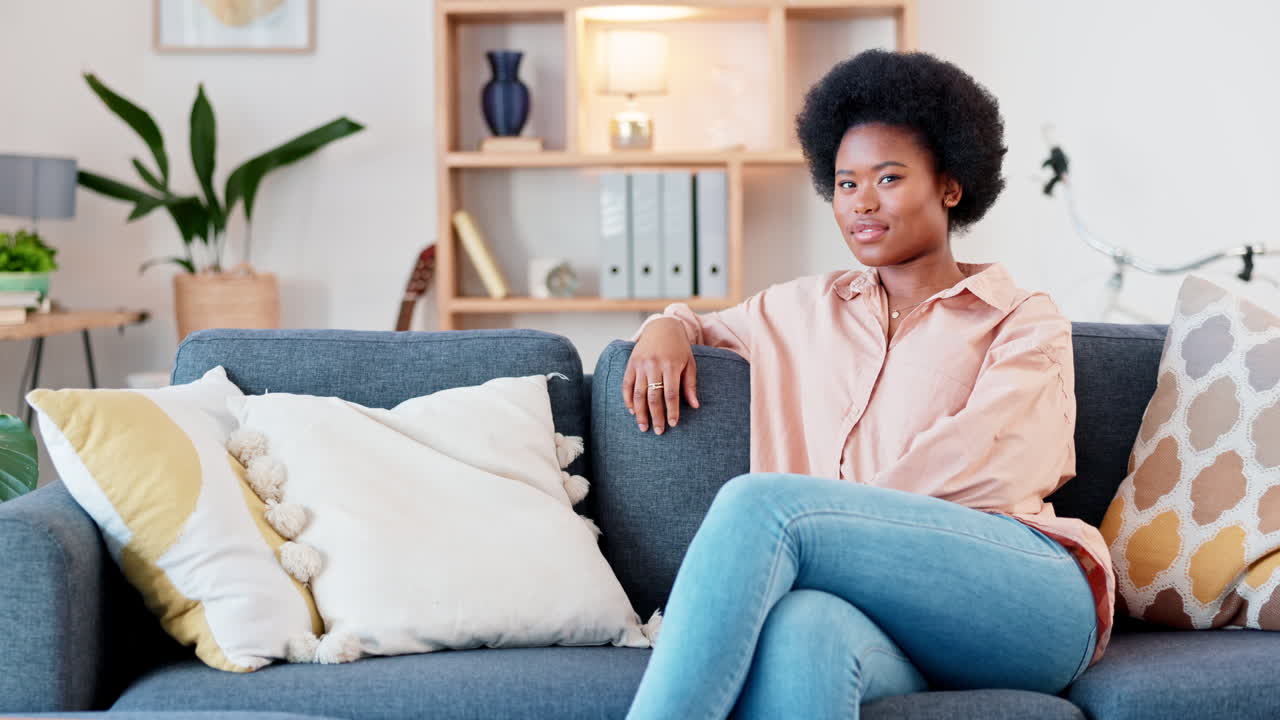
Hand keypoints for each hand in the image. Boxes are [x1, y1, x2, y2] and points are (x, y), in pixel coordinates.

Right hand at [623, 318, 699, 434]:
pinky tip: (632, 411)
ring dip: (640, 412)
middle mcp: (654, 365)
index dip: (672, 410)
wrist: (662, 327)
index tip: (673, 424)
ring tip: (643, 426)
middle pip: (654, 396)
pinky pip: (626, 385)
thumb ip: (690, 384)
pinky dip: (628, 399)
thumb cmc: (679, 347)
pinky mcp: (631, 364)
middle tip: (658, 431)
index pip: (671, 393)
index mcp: (671, 365)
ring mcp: (641, 364)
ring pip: (639, 393)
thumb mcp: (689, 363)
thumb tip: (695, 405)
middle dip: (656, 416)